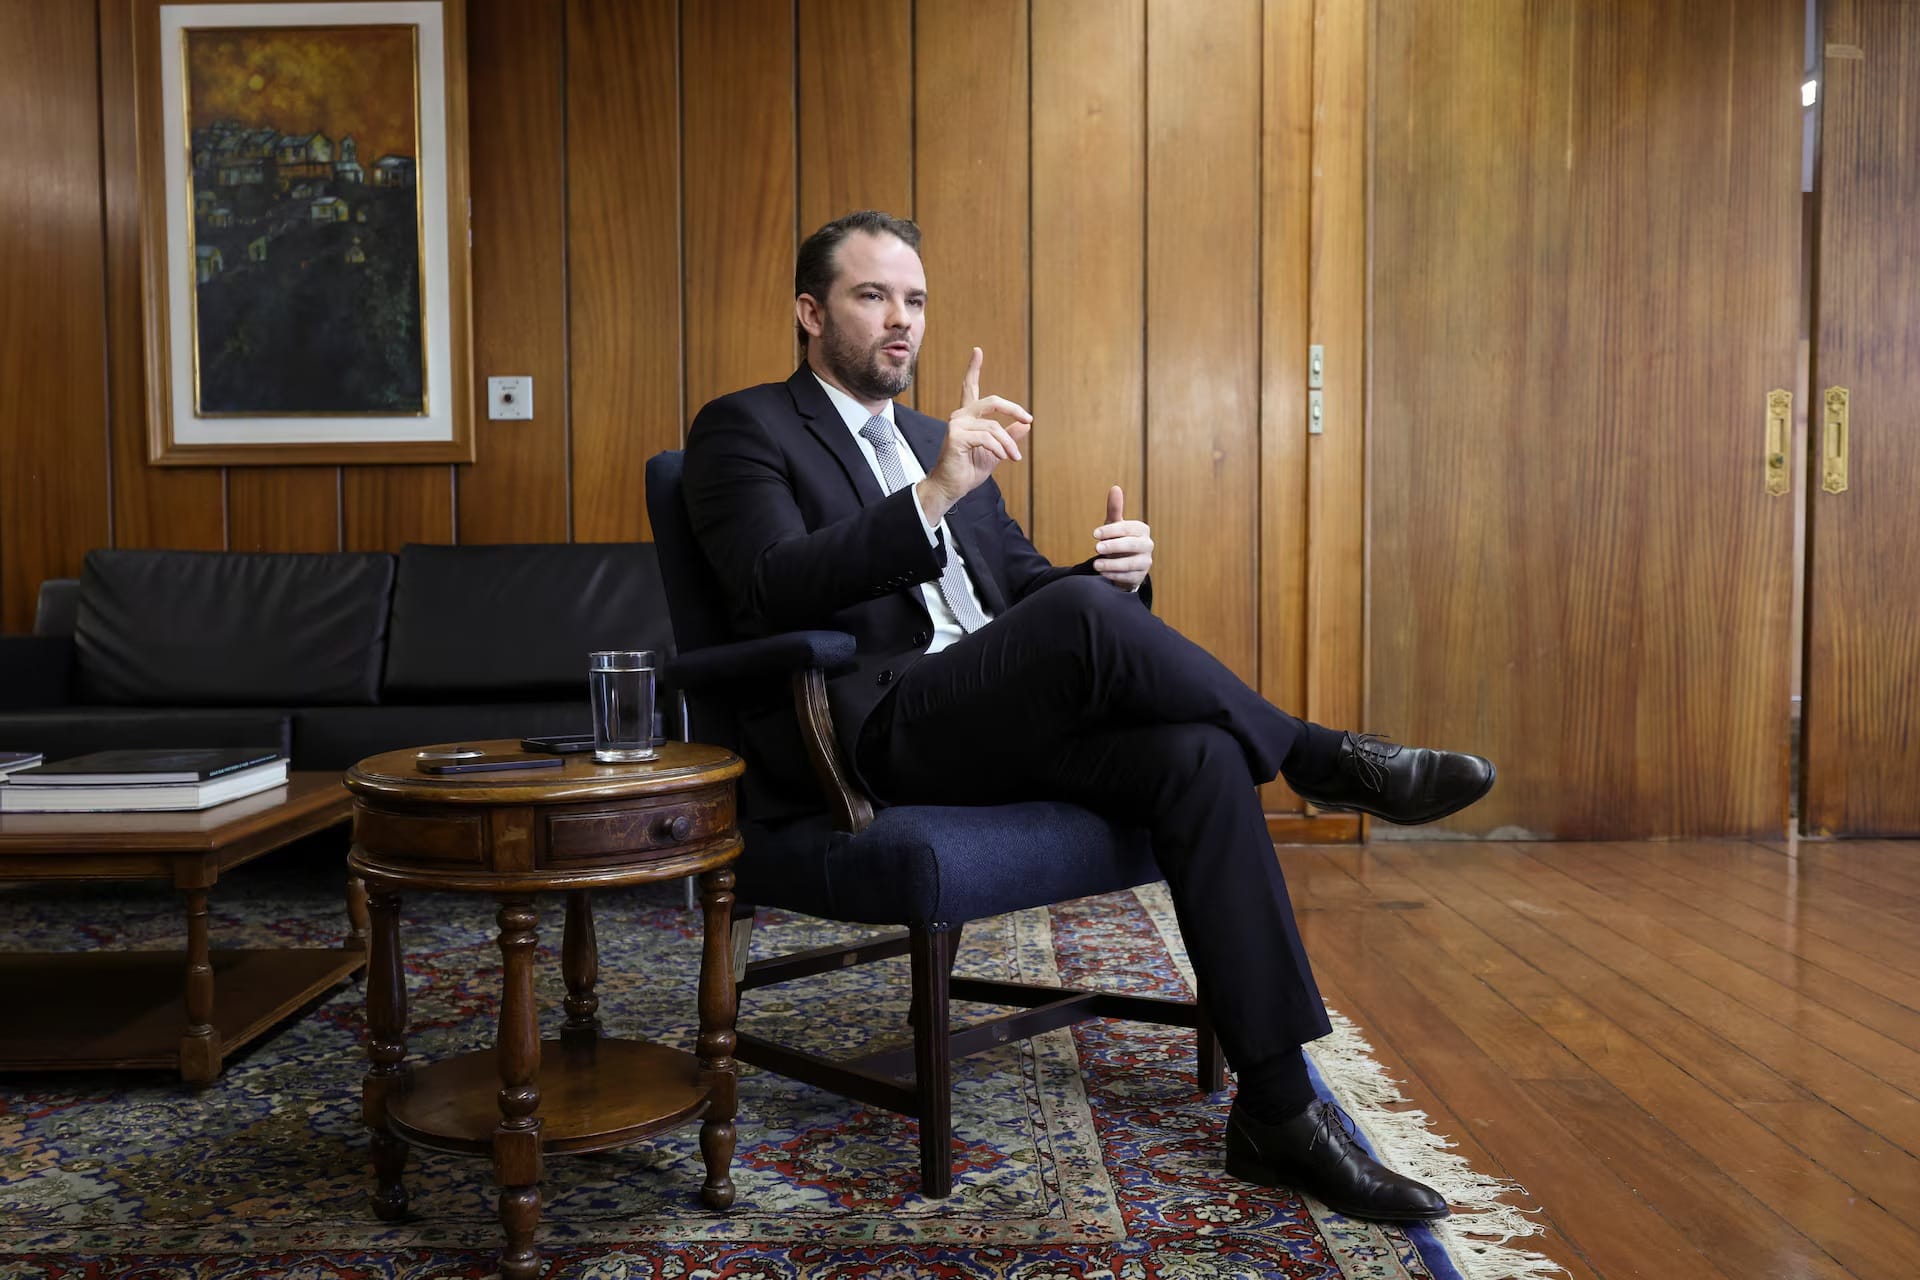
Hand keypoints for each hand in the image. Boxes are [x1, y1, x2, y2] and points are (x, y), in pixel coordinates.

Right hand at [917, 347, 1031, 523]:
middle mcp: (960, 417)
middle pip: (991, 401)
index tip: (977, 351)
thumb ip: (1009, 436)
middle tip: (1028, 418)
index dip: (973, 369)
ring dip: (1008, 444)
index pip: (970, 388)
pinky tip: (1003, 458)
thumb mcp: (996, 451)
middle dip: (1013, 409)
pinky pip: (986, 437)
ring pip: (993, 426)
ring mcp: (956, 425)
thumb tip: (1026, 424)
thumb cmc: (969, 470)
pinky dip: (999, 448)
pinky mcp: (956, 437)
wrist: (951, 488)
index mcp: (967, 418)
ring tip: (1013, 457)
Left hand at [1094, 486, 1152, 589]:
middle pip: (1132, 545)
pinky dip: (1114, 575)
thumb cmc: (1118, 540)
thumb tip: (1115, 488)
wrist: (1124, 565)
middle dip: (1113, 546)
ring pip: (1131, 563)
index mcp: (1141, 529)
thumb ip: (1115, 509)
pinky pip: (1128, 577)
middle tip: (1096, 548)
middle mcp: (1147, 545)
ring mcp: (1145, 562)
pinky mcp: (1140, 576)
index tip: (1095, 534)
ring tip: (1096, 564)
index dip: (1111, 530)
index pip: (1127, 528)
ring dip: (1112, 564)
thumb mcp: (1115, 525)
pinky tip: (1102, 574)